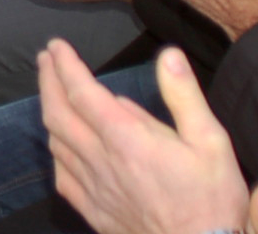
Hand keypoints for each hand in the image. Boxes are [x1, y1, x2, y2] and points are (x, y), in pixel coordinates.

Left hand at [39, 42, 250, 233]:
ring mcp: (94, 188)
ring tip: (53, 94)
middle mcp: (101, 161)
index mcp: (126, 139)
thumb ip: (184, 96)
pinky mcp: (94, 211)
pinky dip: (56, 152)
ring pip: (56, 143)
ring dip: (50, 112)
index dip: (65, 65)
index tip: (57, 46)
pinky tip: (61, 146)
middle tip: (46, 59)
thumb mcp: (211, 142)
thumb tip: (168, 55)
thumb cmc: (210, 201)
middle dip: (48, 81)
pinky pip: (62, 177)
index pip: (82, 92)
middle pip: (58, 114)